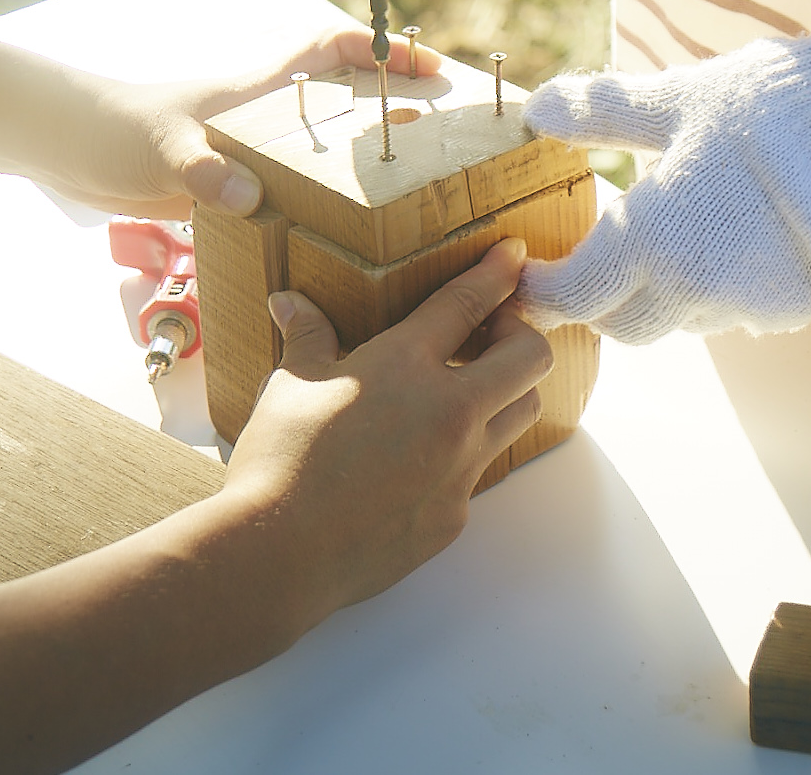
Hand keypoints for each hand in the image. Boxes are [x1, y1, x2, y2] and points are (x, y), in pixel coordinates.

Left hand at [30, 26, 443, 220]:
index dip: (381, 48)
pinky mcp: (230, 181)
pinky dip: (320, 203)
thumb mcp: (163, 149)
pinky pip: (292, 187)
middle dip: (393, 107)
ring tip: (411, 190)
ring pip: (322, 145)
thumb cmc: (114, 130)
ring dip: (362, 159)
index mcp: (255, 89)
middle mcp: (261, 114)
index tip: (430, 64)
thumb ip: (205, 170)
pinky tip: (339, 237)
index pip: (330, 49)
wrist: (66, 147)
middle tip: (445, 135)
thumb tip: (248, 197)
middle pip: (342, 98)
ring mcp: (248, 148)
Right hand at [223, 237, 551, 618]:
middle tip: (489, 334)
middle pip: (530, 358)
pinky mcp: (454, 515)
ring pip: (520, 415)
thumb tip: (289, 301)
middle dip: (520, 334)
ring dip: (505, 393)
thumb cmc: (281, 460)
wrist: (280, 554)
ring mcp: (459, 469)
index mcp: (405, 366)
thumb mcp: (291, 385)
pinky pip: (480, 472)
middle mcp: (449, 413)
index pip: (468, 303)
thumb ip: (307, 337)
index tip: (514, 255)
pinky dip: (464, 454)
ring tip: (465, 390)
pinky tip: (421, 458)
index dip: (497, 273)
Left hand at [516, 10, 810, 342]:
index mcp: (655, 238)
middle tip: (592, 265)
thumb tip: (538, 108)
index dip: (541, 296)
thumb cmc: (765, 105)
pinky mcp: (792, 309)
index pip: (576, 297)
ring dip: (664, 294)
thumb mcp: (675, 98)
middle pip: (624, 326)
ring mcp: (748, 306)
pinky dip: (721, 287)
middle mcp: (696, 287)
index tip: (527, 281)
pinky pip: (736, 312)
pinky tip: (735, 240)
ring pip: (681, 320)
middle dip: (600, 303)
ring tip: (675, 236)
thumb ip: (602, 112)